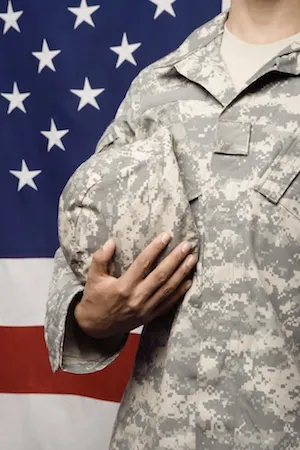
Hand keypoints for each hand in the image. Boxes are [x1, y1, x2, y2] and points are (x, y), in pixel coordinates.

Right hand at [74, 232, 196, 338]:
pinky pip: (168, 303)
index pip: (143, 263)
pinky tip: (189, 281)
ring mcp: (145, 309)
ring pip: (168, 289)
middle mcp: (136, 298)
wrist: (94, 328)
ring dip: (182, 273)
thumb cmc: (94, 299)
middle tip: (187, 245)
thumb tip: (111, 241)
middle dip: (176, 259)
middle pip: (161, 275)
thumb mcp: (93, 277)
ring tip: (192, 259)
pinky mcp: (149, 317)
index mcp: (123, 287)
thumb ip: (100, 258)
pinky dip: (180, 292)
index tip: (166, 235)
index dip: (156, 248)